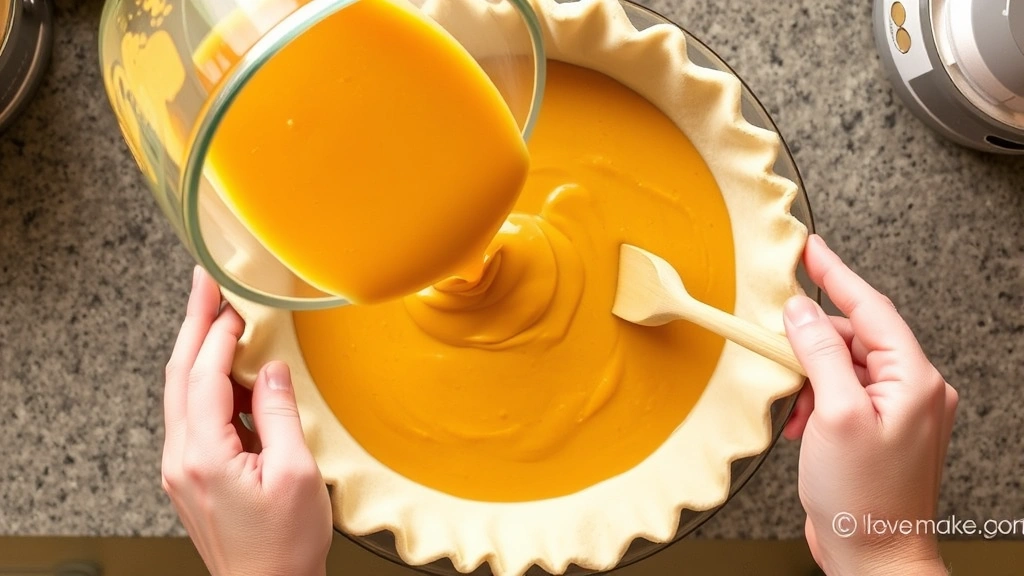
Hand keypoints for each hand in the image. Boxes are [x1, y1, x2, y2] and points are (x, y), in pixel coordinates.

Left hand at [162, 266, 331, 575]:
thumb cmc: (283, 546)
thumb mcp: (296, 474)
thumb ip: (280, 414)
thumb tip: (273, 370)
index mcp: (203, 454)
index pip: (205, 374)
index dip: (220, 332)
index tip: (235, 299)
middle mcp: (180, 458)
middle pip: (179, 374)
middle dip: (193, 322)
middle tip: (204, 281)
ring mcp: (180, 468)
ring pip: (181, 392)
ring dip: (198, 350)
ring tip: (217, 315)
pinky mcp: (191, 476)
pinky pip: (193, 416)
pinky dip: (208, 383)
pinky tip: (231, 373)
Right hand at [781, 235, 955, 575]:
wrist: (874, 557)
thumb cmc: (864, 500)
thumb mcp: (835, 416)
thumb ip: (820, 355)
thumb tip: (803, 313)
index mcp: (914, 380)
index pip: (872, 308)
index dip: (836, 275)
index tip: (811, 249)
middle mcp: (912, 391)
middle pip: (854, 338)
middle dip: (812, 344)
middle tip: (778, 345)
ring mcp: (897, 412)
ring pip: (843, 367)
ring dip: (810, 380)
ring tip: (797, 411)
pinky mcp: (878, 431)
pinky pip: (842, 394)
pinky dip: (815, 402)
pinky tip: (803, 426)